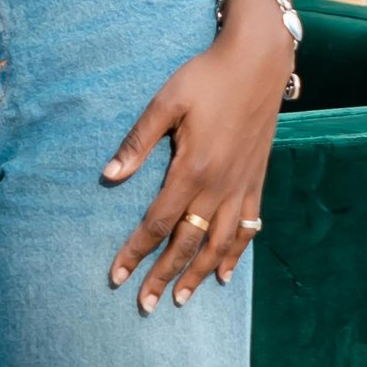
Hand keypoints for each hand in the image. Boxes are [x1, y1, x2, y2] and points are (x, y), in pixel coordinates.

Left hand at [103, 2, 291, 310]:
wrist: (258, 62)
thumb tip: (109, 176)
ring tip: (182, 299)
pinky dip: (236, 253)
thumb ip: (138, 141)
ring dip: (199, 274)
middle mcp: (219, 185)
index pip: (156, 223)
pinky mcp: (257, 181)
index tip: (115, 276)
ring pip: (219, 243)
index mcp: (192, 168)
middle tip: (144, 305)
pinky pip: (248, 227)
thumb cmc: (206, 76)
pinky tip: (225, 273)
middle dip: (163, 276)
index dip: (134, 252)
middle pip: (186, 243)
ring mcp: (241, 186)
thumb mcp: (166, 101)